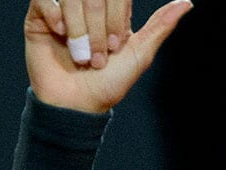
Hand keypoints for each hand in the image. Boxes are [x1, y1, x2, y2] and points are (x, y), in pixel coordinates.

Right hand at [23, 0, 191, 112]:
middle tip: (99, 57)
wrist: (75, 104)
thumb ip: (161, 26)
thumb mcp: (140, 54)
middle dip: (98, 28)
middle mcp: (87, 6)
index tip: (117, 46)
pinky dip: (55, 15)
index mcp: (111, 11)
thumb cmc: (109, 83)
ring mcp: (62, 9)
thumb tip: (187, 2)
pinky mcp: (39, 16)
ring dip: (79, 28)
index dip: (116, 19)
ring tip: (80, 54)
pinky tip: (60, 34)